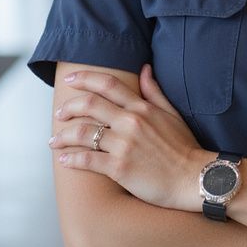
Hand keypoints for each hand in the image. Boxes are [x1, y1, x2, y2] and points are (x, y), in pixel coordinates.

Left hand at [49, 64, 212, 211]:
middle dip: (68, 107)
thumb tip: (144, 69)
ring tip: (54, 141)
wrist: (192, 178)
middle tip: (58, 114)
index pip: (107, 84)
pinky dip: (71, 159)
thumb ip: (154, 91)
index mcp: (141, 107)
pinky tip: (64, 160)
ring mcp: (123, 145)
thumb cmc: (183, 148)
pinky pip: (87, 160)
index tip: (70, 80)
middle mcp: (130, 122)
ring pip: (82, 133)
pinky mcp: (119, 168)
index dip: (84, 78)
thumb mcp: (171, 114)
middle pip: (89, 104)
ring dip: (63, 136)